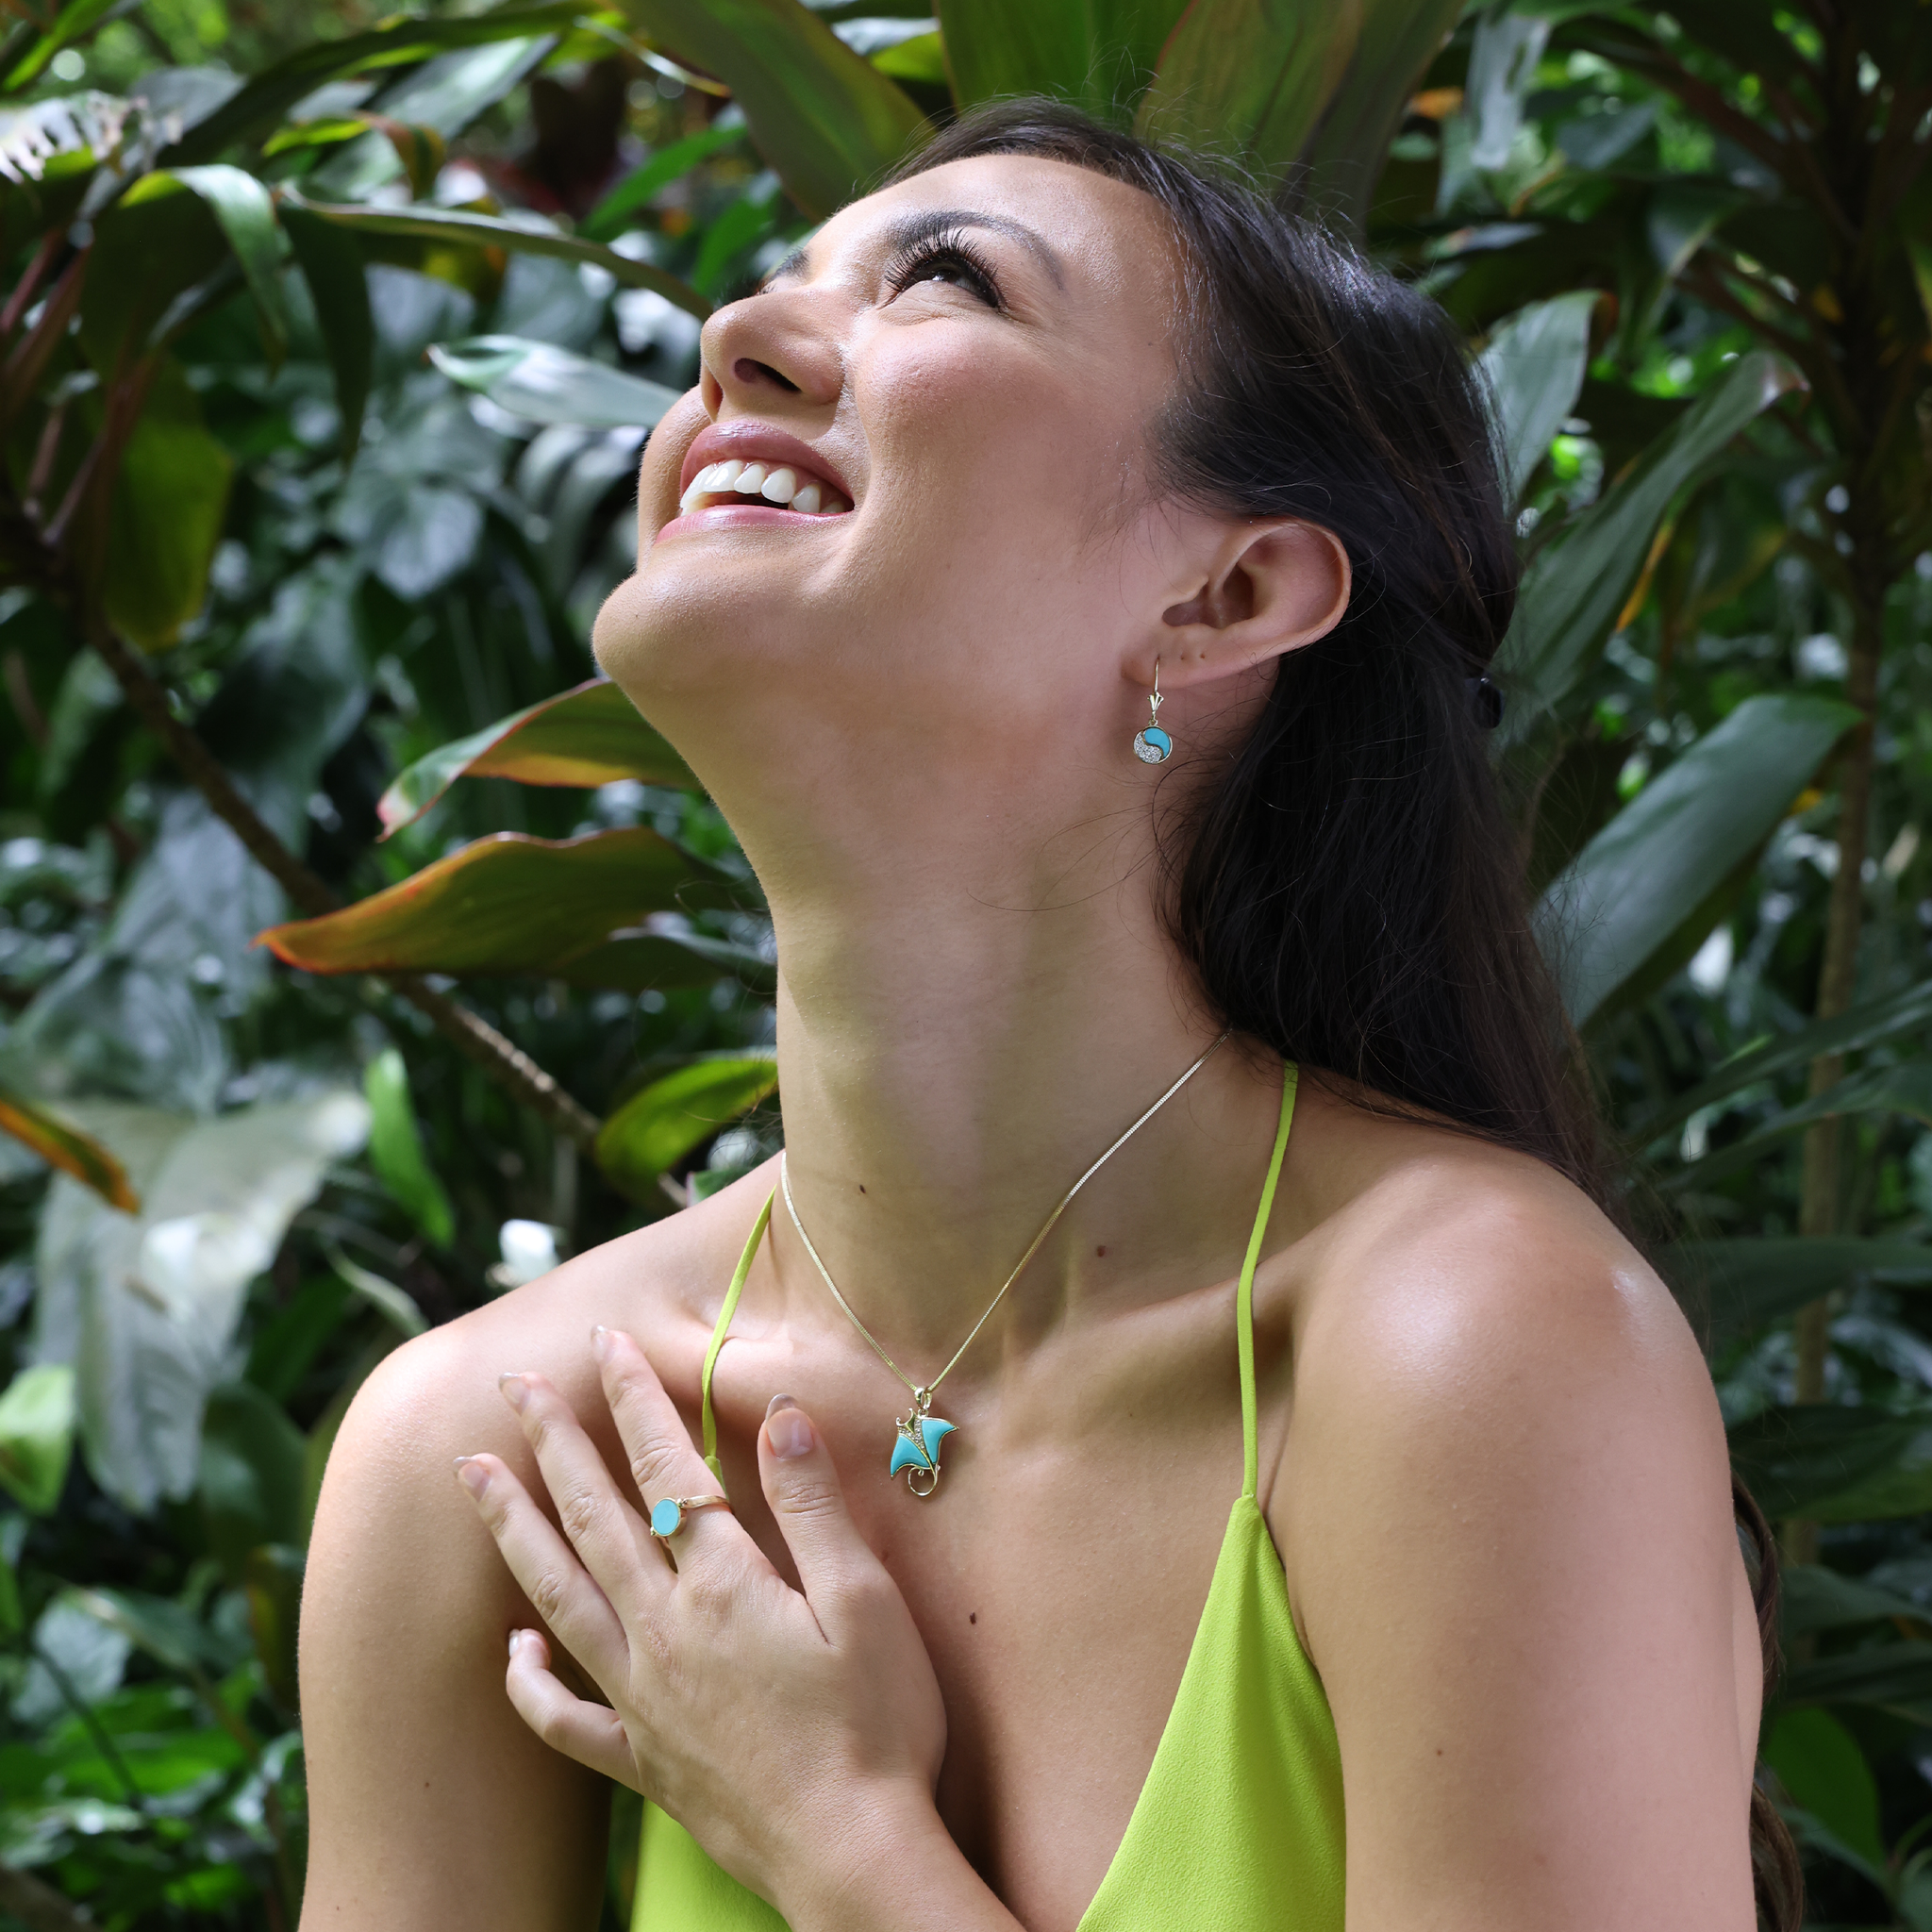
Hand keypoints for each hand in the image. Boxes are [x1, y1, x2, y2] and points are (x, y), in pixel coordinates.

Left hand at [453, 1326, 947, 1917]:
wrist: (852, 1857)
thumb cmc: (877, 1726)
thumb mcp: (865, 1601)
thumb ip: (812, 1504)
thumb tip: (777, 1412)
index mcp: (721, 1587)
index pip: (665, 1470)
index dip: (635, 1399)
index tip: (604, 1342)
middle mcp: (664, 1634)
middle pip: (592, 1517)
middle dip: (552, 1442)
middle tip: (515, 1384)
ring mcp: (644, 1700)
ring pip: (557, 1595)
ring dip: (512, 1528)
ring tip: (471, 1477)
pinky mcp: (644, 1761)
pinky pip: (564, 1717)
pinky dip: (529, 1680)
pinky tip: (512, 1648)